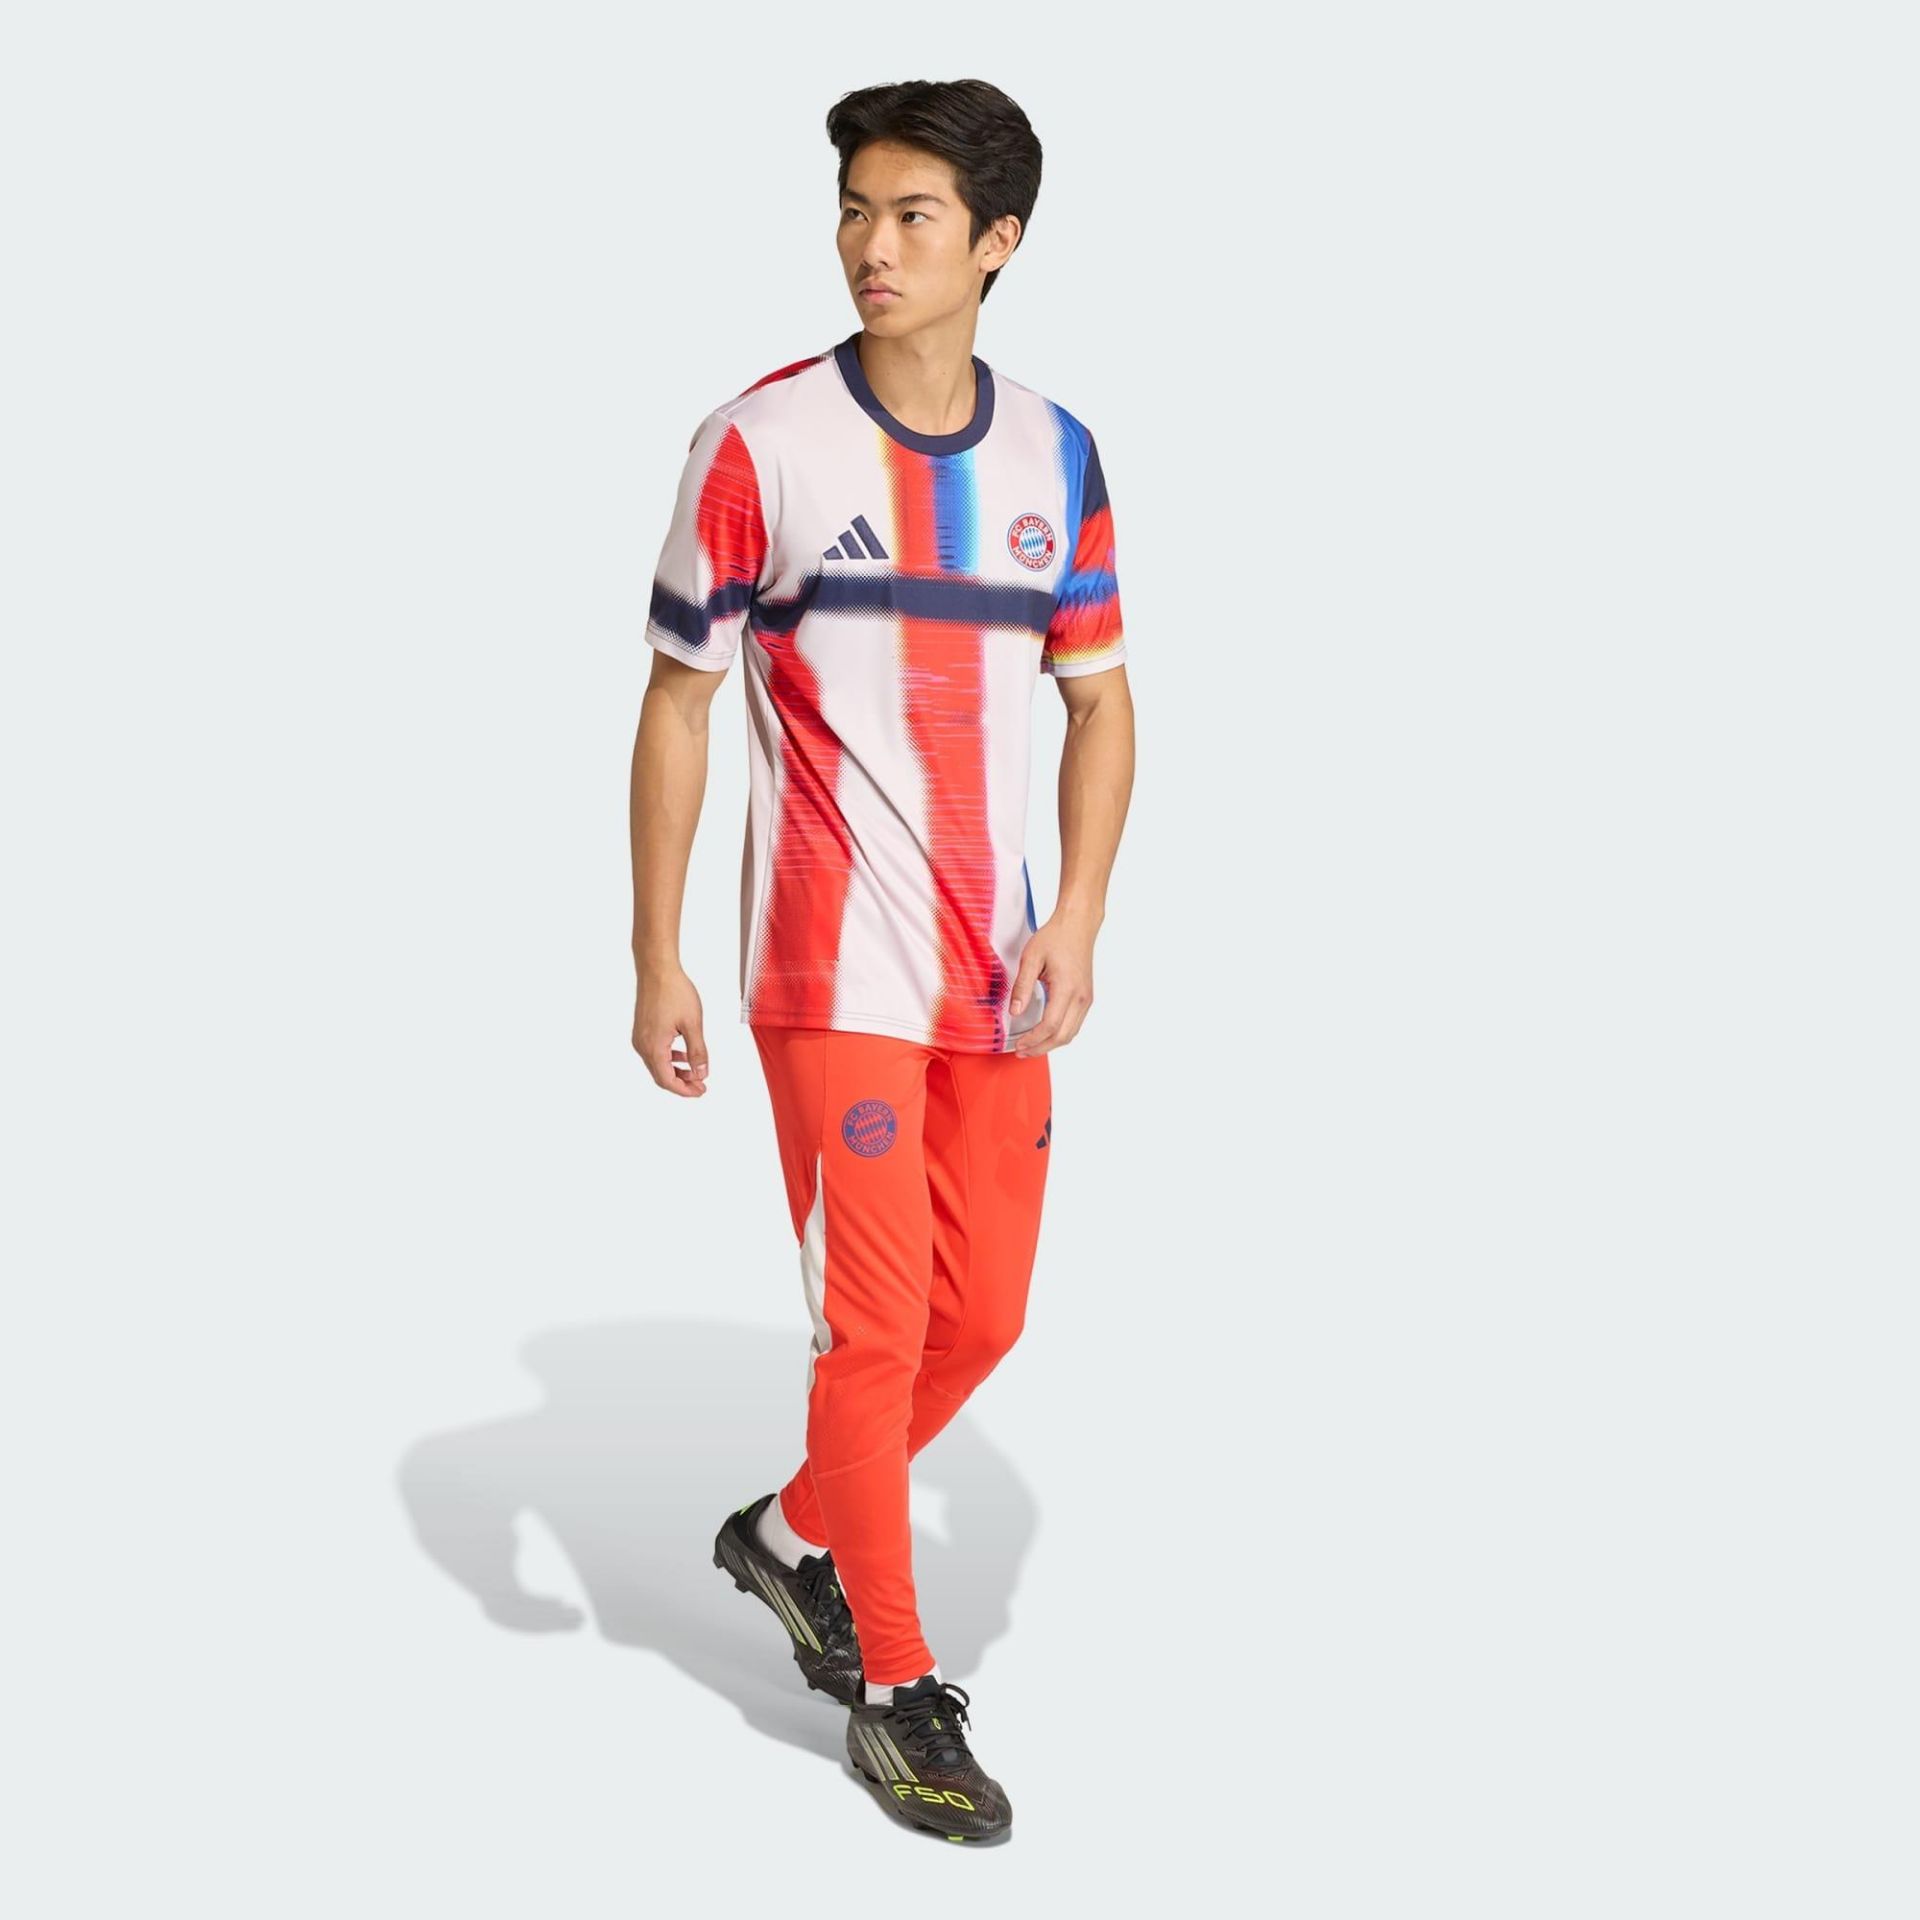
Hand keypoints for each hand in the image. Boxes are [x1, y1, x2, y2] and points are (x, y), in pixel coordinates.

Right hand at [633, 963, 709, 1095]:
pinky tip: (683, 1054)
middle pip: (661, 1075)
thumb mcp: (692, 1024)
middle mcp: (642, 1045)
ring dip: (676, 1071)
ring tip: (695, 1072)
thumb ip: (698, 1052)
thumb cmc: (673, 991)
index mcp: (653, 1047)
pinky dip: (670, 1058)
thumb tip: (702, 1073)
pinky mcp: (642, 1030)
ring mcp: (640, 1038)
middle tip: (700, 1086)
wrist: (657, 969)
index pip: (667, 1080)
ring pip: (658, 1064)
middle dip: (682, 1083)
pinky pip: (655, 1052)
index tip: (700, 1091)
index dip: (684, 1090)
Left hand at [1008, 912, 1096, 1055]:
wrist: (1077, 926)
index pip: (1050, 1025)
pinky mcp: (1086, 997)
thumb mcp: (1031, 958)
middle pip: (1063, 1036)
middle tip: (1022, 1051)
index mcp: (1067, 988)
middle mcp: (1081, 997)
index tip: (1019, 1044)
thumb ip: (1022, 986)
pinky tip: (1046, 1033)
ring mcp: (1086, 998)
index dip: (1034, 1040)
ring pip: (1071, 1033)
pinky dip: (1060, 1034)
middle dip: (1041, 1048)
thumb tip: (1015, 1012)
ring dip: (1051, 1043)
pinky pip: (1075, 1024)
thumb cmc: (1055, 938)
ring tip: (1032, 1046)